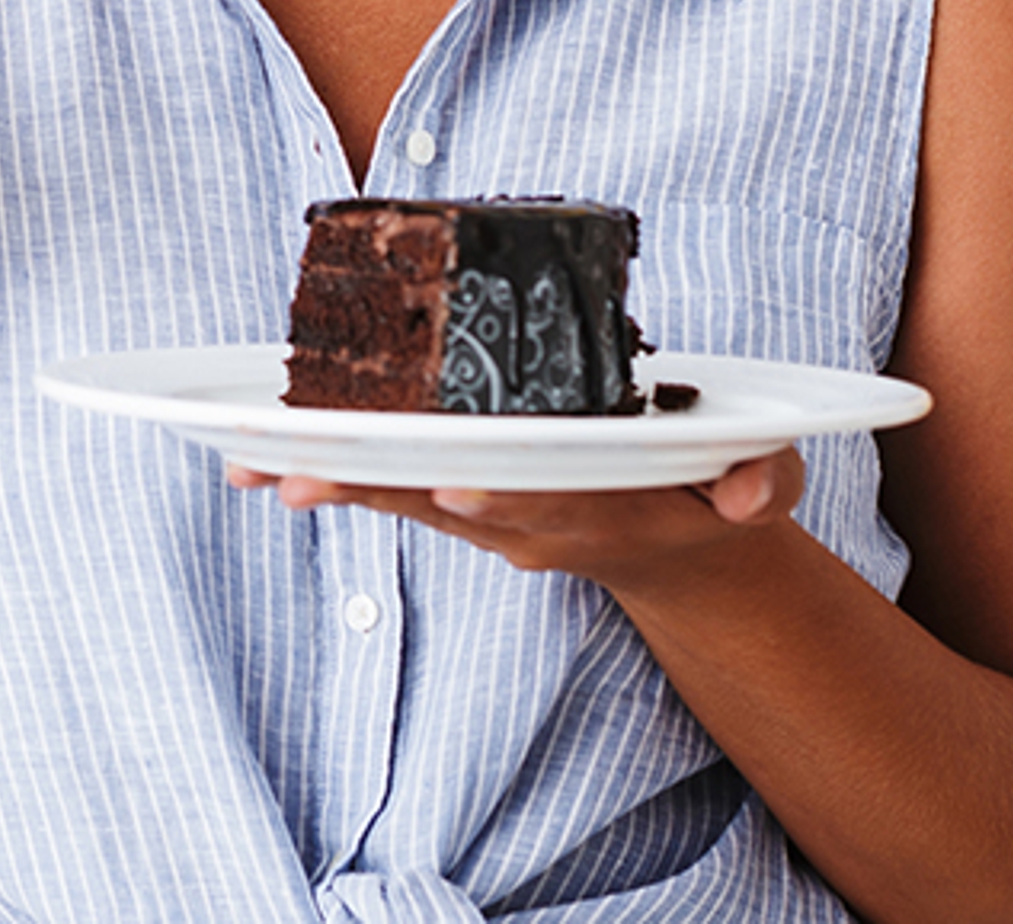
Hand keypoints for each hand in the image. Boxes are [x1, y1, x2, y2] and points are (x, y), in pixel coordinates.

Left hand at [231, 446, 808, 594]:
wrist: (684, 551)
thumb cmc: (716, 490)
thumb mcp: (761, 485)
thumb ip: (760, 482)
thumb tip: (751, 490)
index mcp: (602, 505)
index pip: (548, 501)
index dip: (504, 495)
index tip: (456, 487)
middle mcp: (531, 518)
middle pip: (449, 499)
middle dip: (378, 485)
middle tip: (303, 475)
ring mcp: (489, 516)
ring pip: (402, 494)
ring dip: (326, 479)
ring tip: (251, 465)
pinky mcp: (458, 503)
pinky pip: (385, 486)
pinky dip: (323, 473)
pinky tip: (254, 461)